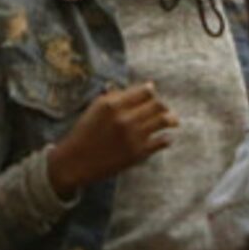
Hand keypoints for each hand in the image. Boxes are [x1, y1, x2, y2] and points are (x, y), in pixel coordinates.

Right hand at [46, 83, 177, 196]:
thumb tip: (146, 87)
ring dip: (171, 119)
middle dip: (163, 106)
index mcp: (113, 104)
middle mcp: (124, 118)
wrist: (75, 162)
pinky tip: (165, 138)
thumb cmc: (85, 132)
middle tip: (164, 109)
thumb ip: (118, 95)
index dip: (151, 92)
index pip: (145, 91)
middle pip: (157, 105)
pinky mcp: (138, 153)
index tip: (152, 94)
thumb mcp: (96, 108)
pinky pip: (162, 142)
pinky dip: (166, 138)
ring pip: (164, 121)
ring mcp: (133, 136)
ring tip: (173, 121)